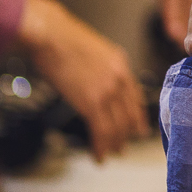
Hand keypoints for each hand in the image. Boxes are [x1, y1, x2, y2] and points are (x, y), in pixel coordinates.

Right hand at [17, 0, 147, 160]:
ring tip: (111, 154)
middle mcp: (119, 79)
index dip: (137, 115)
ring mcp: (107, 91)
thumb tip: (97, 83)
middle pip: (128, 114)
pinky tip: (98, 156)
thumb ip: (102, 68)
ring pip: (116, 126)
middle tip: (124, 147)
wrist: (51, 36)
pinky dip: (100, 146)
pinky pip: (100, 130)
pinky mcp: (90, 102)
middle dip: (127, 134)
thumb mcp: (94, 50)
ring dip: (113, 144)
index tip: (139, 128)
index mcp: (121, 64)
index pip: (135, 96)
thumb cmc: (64, 39)